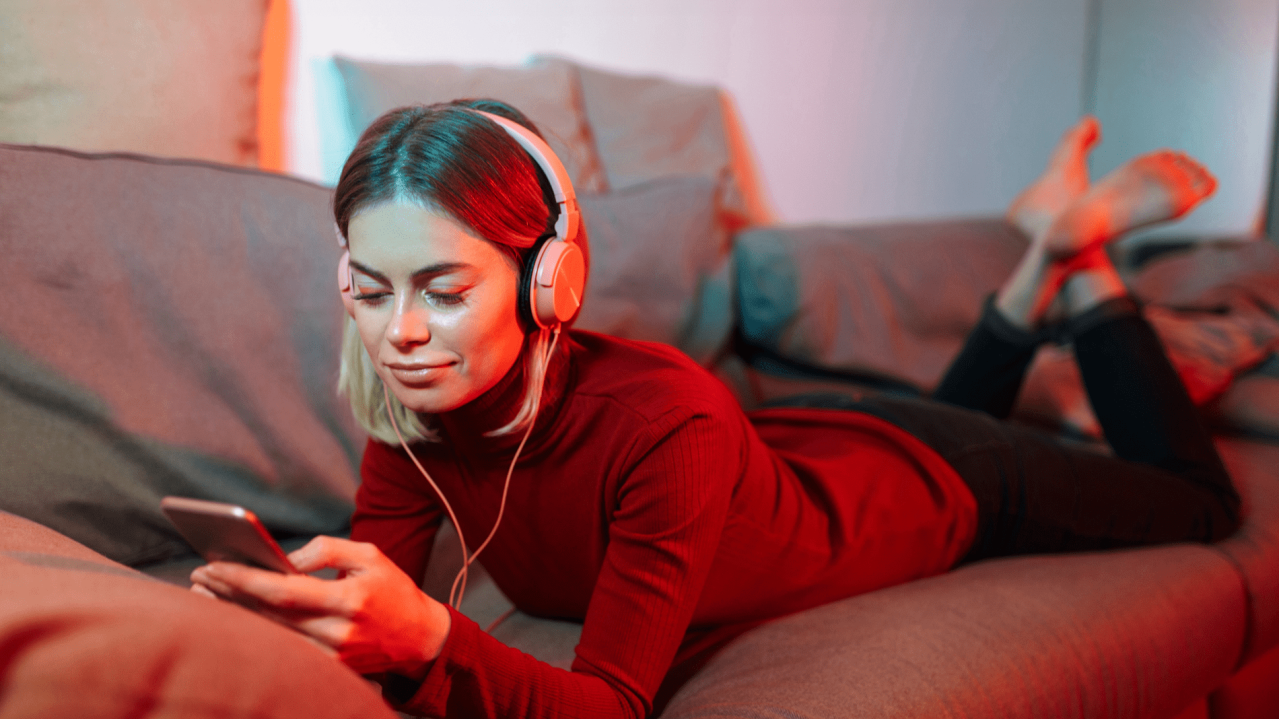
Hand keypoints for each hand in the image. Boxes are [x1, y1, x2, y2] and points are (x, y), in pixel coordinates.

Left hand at [189, 536, 450, 675]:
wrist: (420, 639)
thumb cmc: (393, 590)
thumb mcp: (369, 556)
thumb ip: (326, 550)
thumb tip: (282, 560)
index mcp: (349, 600)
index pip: (284, 591)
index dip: (244, 579)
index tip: (214, 565)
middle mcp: (337, 633)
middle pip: (268, 615)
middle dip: (229, 593)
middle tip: (200, 575)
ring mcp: (330, 656)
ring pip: (269, 634)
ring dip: (235, 613)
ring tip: (207, 593)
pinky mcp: (327, 669)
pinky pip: (282, 647)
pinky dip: (256, 629)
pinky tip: (235, 615)